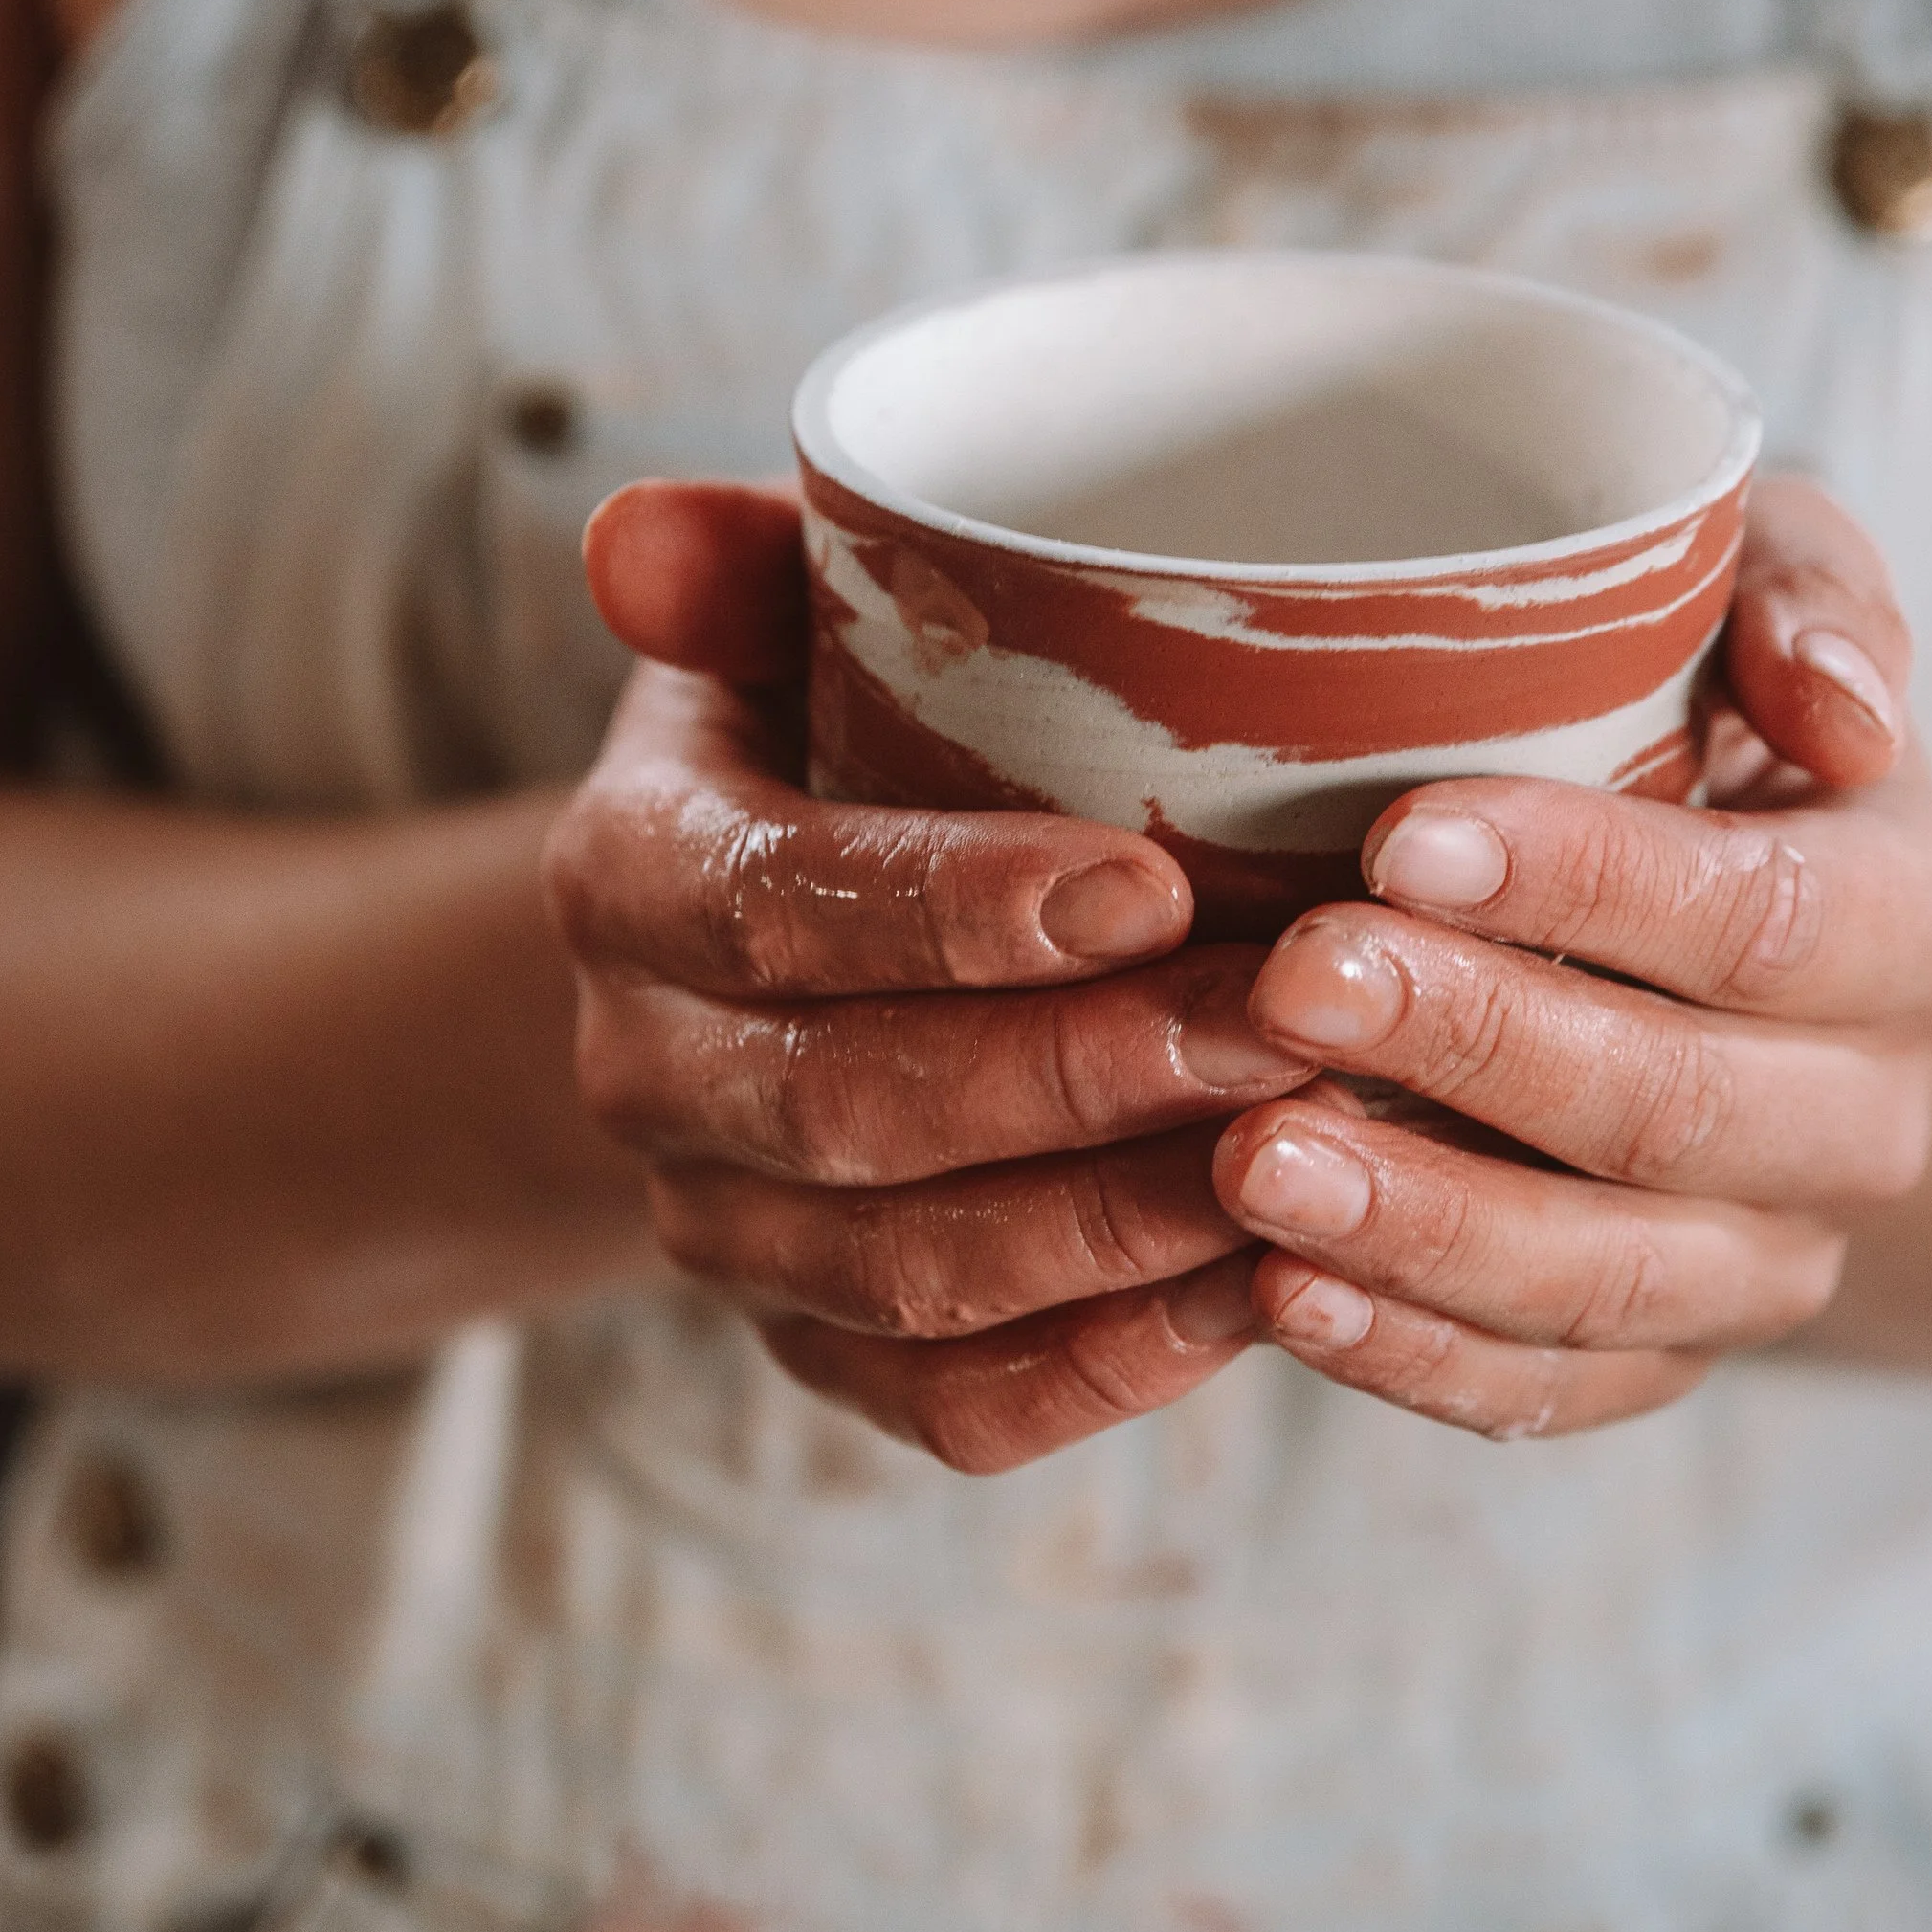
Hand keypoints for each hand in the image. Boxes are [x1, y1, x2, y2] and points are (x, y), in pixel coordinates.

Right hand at [544, 482, 1316, 1471]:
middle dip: (1080, 1076)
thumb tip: (638, 527)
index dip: (955, 907)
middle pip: (854, 1106)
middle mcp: (649, 1070)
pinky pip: (944, 1405)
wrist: (758, 938)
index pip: (778, 899)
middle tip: (1282, 1024)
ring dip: (1114, 1230)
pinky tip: (1248, 1299)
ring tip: (1303, 1158)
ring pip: (905, 1274)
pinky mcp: (813, 1345)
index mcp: (628, 873)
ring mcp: (725, 1230)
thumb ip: (736, 560)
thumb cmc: (820, 726)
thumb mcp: (774, 618)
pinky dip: (1097, 1372)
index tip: (1151, 882)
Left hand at [1213, 477, 1931, 1438]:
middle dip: (1471, 1046)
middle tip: (1289, 983)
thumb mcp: (1770, 598)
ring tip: (1251, 1161)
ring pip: (1610, 1278)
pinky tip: (1278, 1294)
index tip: (1396, 835)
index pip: (1759, 916)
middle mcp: (1867, 1117)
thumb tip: (1840, 703)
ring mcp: (1768, 1255)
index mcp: (1912, 923)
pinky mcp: (1663, 1353)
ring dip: (1423, 1226)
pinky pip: (1551, 1391)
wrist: (1747, 933)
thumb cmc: (1712, 710)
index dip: (1586, 883)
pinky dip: (1417, 1357)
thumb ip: (1809, 594)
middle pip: (1674, 1108)